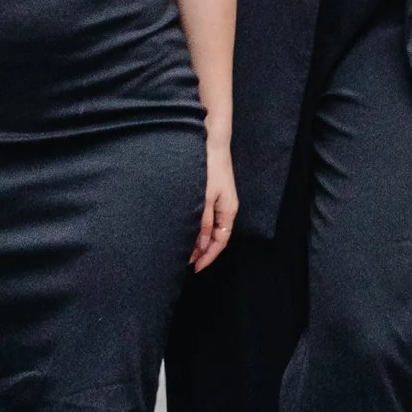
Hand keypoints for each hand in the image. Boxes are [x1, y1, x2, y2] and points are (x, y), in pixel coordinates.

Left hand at [192, 134, 237, 270]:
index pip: (220, 242)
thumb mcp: (204, 199)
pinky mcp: (213, 195)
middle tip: (184, 262)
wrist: (211, 143)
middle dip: (202, 252)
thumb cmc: (209, 169)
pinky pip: (207, 218)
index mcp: (228, 212)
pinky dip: (198, 227)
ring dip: (199, 240)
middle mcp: (226, 209)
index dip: (208, 257)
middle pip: (216, 237)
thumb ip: (202, 223)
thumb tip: (200, 246)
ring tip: (183, 249)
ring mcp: (220, 202)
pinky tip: (186, 229)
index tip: (194, 268)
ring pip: (211, 228)